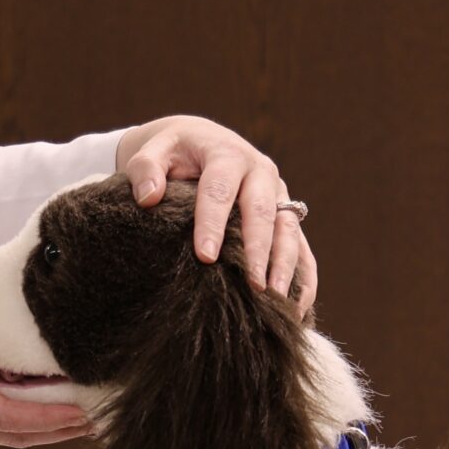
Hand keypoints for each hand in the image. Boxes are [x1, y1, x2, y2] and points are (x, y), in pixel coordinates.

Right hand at [0, 317, 91, 448]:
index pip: (7, 417)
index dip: (47, 418)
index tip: (81, 413)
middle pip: (19, 435)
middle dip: (62, 431)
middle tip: (104, 420)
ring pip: (14, 435)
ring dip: (52, 432)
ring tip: (90, 421)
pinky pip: (4, 426)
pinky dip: (33, 424)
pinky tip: (54, 412)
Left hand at [117, 116, 317, 315]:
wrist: (202, 142)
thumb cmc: (174, 152)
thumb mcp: (154, 151)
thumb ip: (145, 169)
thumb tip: (148, 197)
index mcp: (227, 155)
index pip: (219, 190)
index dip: (212, 224)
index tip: (205, 256)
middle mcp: (260, 173)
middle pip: (262, 213)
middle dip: (258, 251)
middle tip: (252, 286)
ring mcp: (278, 195)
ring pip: (289, 230)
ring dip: (286, 266)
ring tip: (276, 300)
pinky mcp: (286, 215)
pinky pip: (302, 246)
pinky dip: (304, 276)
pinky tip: (297, 306)